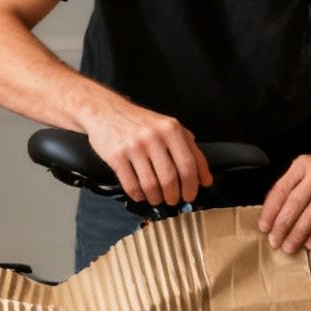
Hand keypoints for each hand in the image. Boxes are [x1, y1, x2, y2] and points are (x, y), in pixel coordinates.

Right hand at [77, 98, 210, 205]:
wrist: (105, 111)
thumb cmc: (140, 122)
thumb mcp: (169, 127)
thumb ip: (190, 149)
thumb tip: (205, 179)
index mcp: (171, 129)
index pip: (189, 165)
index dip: (192, 186)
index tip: (191, 195)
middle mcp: (153, 136)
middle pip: (170, 179)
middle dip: (174, 196)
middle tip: (173, 199)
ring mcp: (134, 146)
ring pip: (151, 185)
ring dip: (156, 198)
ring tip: (157, 197)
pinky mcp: (116, 156)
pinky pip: (131, 186)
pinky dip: (138, 195)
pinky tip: (141, 193)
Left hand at [258, 147, 310, 253]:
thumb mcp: (307, 168)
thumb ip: (290, 186)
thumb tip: (271, 213)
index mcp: (303, 164)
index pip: (281, 190)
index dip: (271, 211)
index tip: (264, 227)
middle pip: (295, 203)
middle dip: (283, 225)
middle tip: (275, 241)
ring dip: (298, 233)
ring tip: (290, 246)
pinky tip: (310, 243)